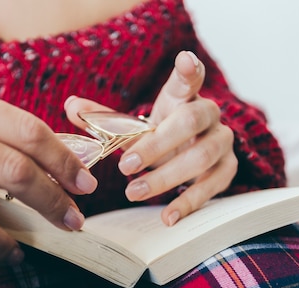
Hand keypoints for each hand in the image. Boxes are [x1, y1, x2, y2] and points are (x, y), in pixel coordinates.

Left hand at [65, 51, 236, 225]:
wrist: (188, 155)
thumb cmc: (160, 136)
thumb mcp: (134, 126)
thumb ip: (105, 119)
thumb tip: (71, 107)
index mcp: (183, 97)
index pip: (188, 78)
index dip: (188, 69)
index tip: (184, 59)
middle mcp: (208, 114)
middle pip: (189, 121)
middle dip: (156, 145)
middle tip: (124, 166)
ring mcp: (222, 142)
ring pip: (202, 157)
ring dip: (166, 178)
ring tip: (134, 192)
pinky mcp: (228, 169)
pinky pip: (213, 186)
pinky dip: (189, 203)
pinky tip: (168, 216)